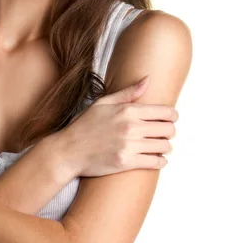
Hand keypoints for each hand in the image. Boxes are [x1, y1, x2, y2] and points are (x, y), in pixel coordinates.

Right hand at [59, 75, 177, 177]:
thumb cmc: (85, 125)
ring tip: (160, 146)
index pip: (165, 111)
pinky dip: (160, 161)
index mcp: (127, 110)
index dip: (173, 115)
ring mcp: (129, 145)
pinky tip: (156, 158)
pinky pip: (155, 163)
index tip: (171, 118)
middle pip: (168, 129)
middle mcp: (131, 127)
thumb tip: (148, 79)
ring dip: (165, 147)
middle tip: (165, 133)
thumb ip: (128, 93)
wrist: (69, 150)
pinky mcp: (126, 162)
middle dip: (170, 131)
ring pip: (164, 146)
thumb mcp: (104, 103)